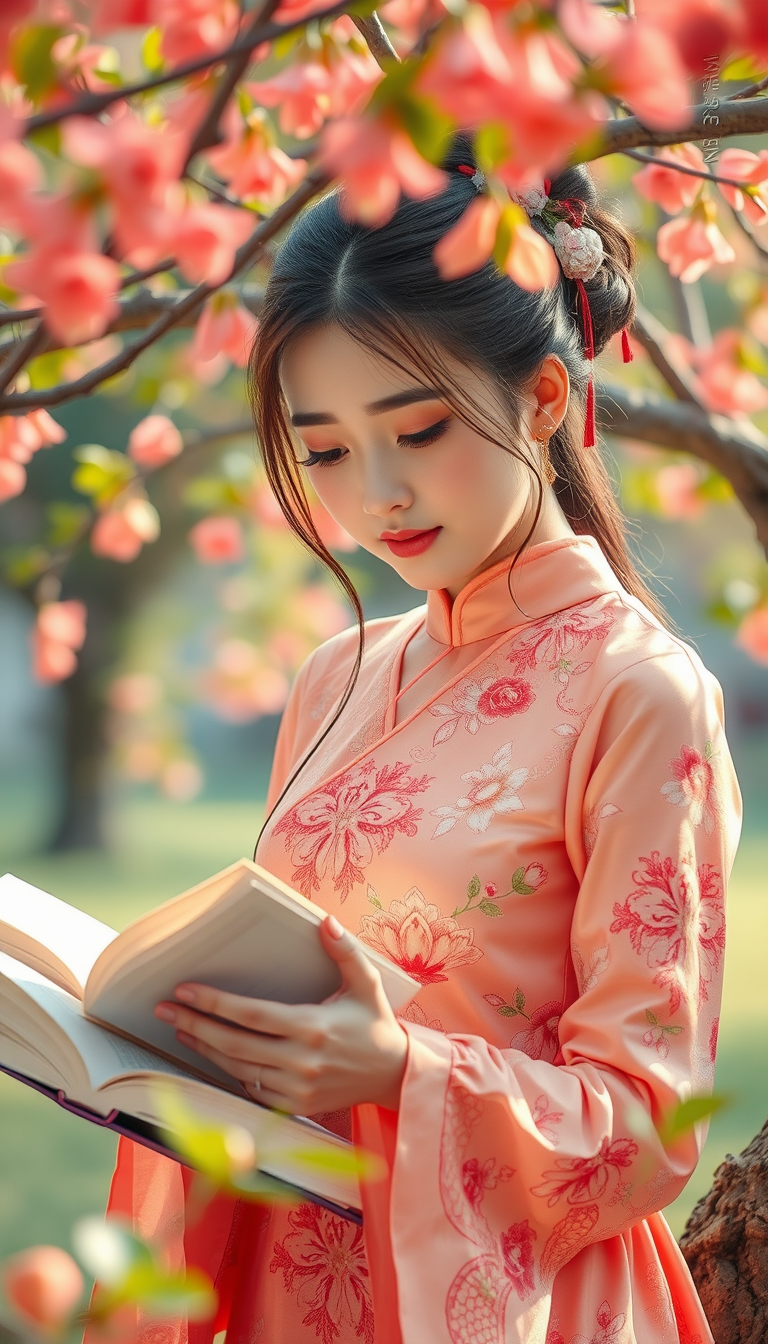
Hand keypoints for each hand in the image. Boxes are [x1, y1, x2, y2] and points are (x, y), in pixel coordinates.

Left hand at [153, 914, 408, 1113]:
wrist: (393, 1075)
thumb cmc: (375, 1023)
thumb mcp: (366, 983)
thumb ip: (345, 951)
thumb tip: (324, 920)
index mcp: (314, 1028)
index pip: (252, 1016)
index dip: (215, 1004)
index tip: (184, 991)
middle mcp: (301, 1061)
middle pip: (234, 1044)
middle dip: (194, 1025)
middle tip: (164, 1010)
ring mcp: (296, 1088)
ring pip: (236, 1068)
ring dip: (204, 1049)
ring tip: (180, 1029)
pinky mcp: (295, 1106)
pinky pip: (251, 1088)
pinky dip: (229, 1071)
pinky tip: (213, 1053)